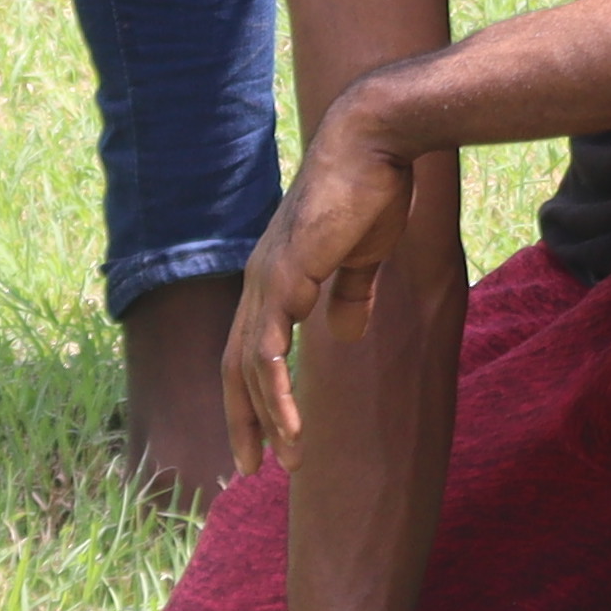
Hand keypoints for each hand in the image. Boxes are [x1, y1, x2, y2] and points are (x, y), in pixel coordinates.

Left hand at [225, 85, 426, 466]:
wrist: (375, 144)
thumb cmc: (373, 190)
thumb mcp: (363, 256)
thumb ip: (349, 296)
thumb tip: (342, 336)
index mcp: (276, 275)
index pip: (250, 348)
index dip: (254, 395)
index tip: (267, 436)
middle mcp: (260, 280)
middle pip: (235, 367)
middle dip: (243, 420)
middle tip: (255, 467)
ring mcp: (267, 280)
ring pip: (248, 369)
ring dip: (265, 418)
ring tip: (285, 459)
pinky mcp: (284, 280)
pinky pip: (267, 353)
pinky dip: (274, 395)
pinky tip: (290, 424)